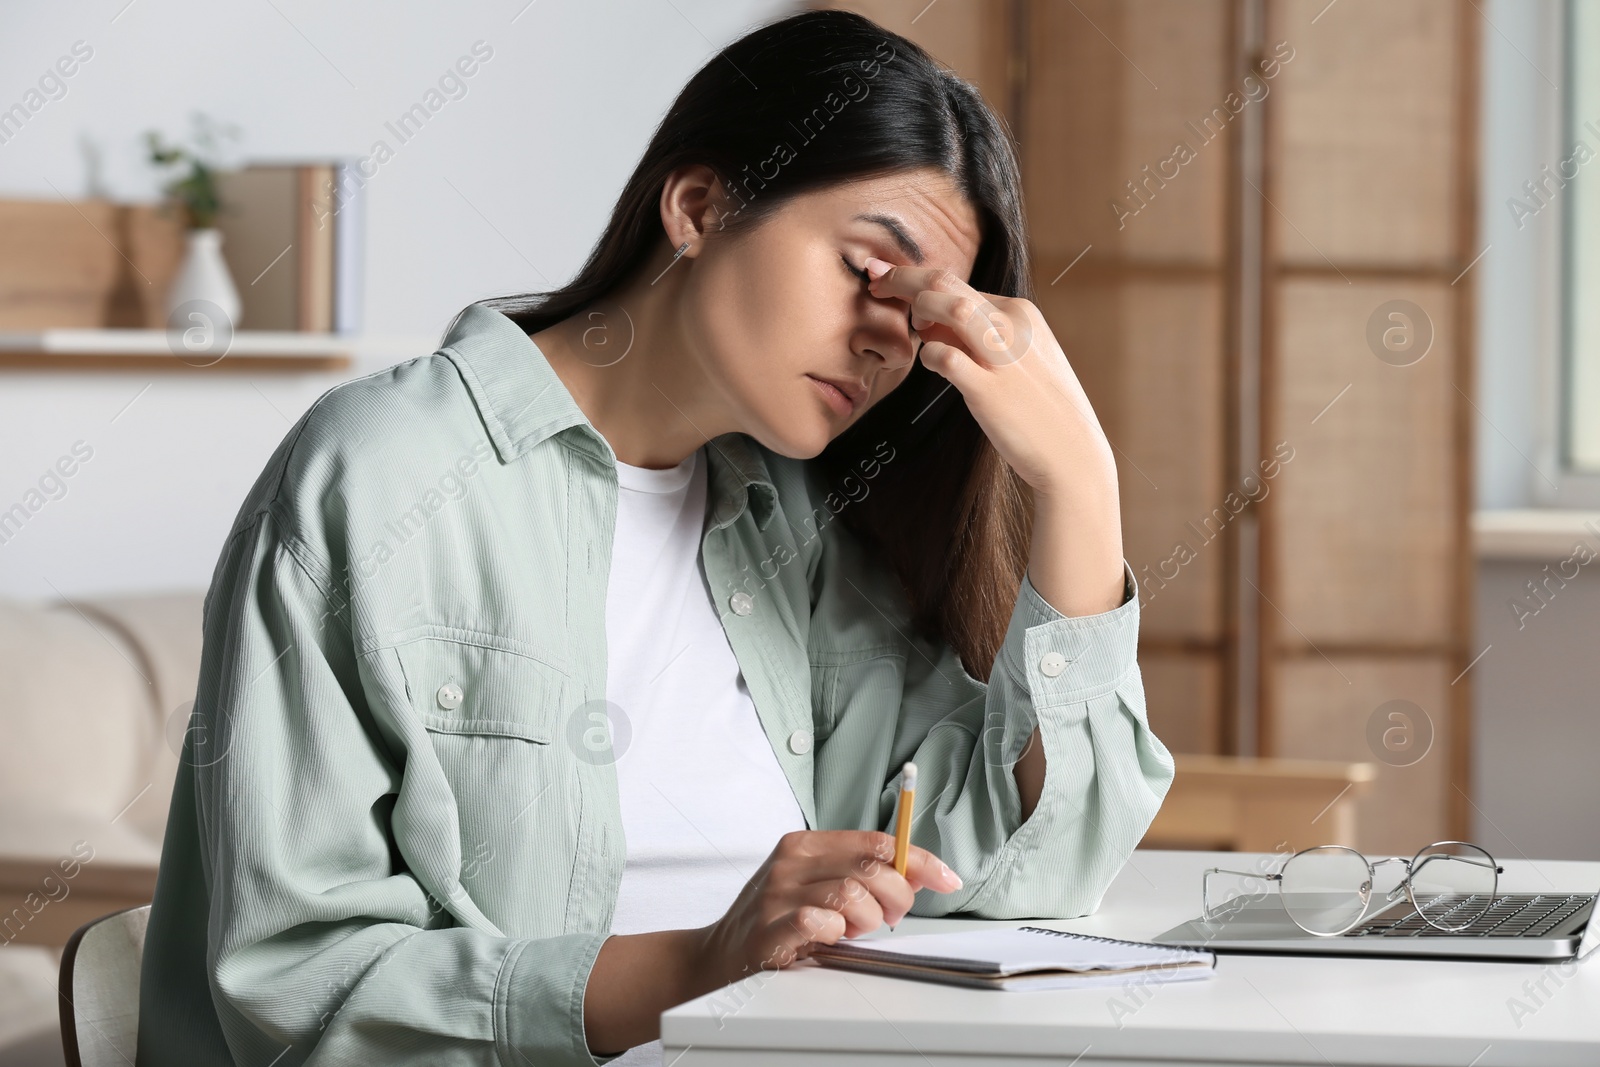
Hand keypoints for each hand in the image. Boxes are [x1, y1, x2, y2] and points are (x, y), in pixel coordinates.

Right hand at [691, 829, 962, 986]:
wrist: (716, 957)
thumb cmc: (774, 921)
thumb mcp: (815, 887)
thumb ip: (858, 875)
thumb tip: (917, 873)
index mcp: (804, 844)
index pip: (876, 841)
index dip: (917, 859)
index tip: (946, 878)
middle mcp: (790, 861)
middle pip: (871, 866)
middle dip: (896, 897)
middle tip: (887, 919)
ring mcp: (776, 893)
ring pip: (852, 895)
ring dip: (866, 921)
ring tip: (851, 931)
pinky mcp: (767, 926)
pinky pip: (820, 922)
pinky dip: (835, 934)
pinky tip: (827, 939)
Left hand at [863, 257, 1115, 502]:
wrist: (1072, 453)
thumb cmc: (1039, 407)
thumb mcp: (1018, 357)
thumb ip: (978, 336)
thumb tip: (929, 324)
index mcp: (1021, 312)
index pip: (960, 282)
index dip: (919, 281)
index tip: (889, 279)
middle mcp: (1013, 326)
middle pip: (948, 282)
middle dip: (904, 277)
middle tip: (874, 279)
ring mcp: (1003, 356)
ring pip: (953, 308)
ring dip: (920, 308)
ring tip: (913, 326)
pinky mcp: (990, 390)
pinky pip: (946, 357)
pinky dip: (929, 355)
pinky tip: (931, 363)